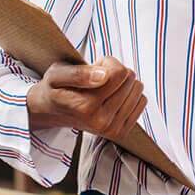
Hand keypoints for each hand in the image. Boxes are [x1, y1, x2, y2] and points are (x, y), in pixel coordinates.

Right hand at [27, 57, 145, 138]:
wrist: (52, 112)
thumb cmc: (55, 89)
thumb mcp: (57, 74)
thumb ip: (78, 73)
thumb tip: (104, 75)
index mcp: (85, 106)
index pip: (119, 73)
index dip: (108, 63)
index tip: (95, 67)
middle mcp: (100, 121)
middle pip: (130, 79)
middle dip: (115, 72)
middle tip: (97, 78)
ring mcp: (112, 129)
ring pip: (138, 89)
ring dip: (122, 84)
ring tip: (103, 89)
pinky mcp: (121, 132)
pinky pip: (141, 102)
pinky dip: (129, 95)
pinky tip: (112, 97)